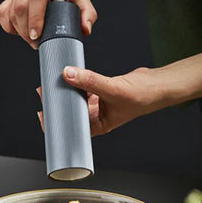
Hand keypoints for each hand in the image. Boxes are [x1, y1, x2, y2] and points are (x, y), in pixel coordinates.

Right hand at [0, 0, 97, 48]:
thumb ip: (88, 14)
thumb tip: (85, 30)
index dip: (35, 18)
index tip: (37, 36)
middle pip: (20, 6)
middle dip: (26, 30)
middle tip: (37, 43)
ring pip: (10, 12)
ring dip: (19, 31)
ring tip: (32, 40)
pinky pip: (2, 13)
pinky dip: (9, 26)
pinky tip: (20, 32)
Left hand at [37, 66, 158, 136]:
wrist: (158, 84)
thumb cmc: (142, 97)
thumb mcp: (112, 89)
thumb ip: (89, 81)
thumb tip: (68, 73)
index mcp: (100, 125)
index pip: (72, 129)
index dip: (56, 124)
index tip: (43, 115)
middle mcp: (98, 116)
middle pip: (71, 112)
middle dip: (57, 104)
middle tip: (44, 93)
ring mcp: (101, 103)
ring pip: (77, 99)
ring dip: (66, 91)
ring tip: (53, 83)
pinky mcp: (103, 91)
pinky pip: (85, 87)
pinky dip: (78, 82)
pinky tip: (71, 75)